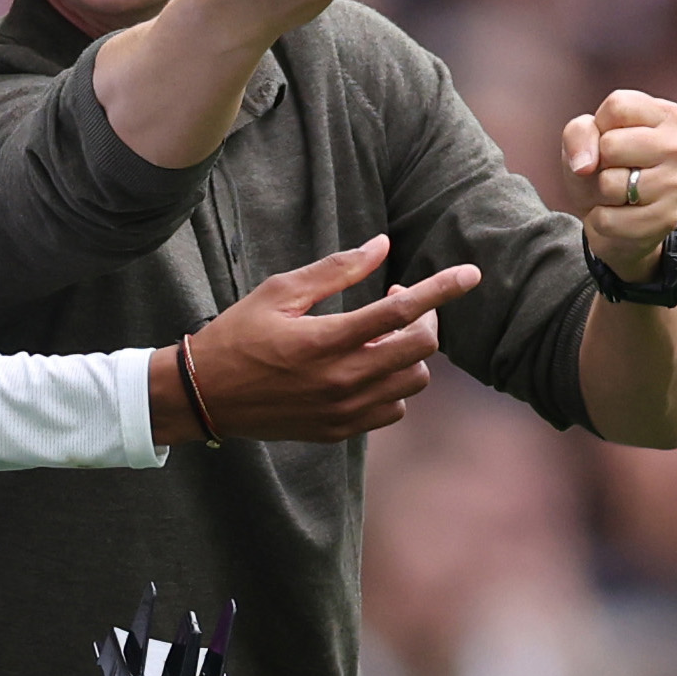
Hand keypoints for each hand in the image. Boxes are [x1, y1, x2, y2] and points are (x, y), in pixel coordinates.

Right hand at [166, 236, 482, 443]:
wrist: (206, 396)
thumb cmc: (238, 335)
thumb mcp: (279, 291)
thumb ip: (336, 270)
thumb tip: (382, 246)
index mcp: (325, 339)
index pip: (401, 311)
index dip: (441, 289)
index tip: (470, 274)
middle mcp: (341, 379)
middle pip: (419, 350)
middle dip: (426, 320)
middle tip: (405, 303)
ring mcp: (342, 410)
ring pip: (412, 381)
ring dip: (409, 353)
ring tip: (382, 336)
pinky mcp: (339, 430)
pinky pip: (393, 409)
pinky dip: (393, 385)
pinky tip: (369, 368)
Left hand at [560, 90, 676, 282]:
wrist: (617, 220)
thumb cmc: (603, 168)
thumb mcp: (585, 139)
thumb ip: (578, 133)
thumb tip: (585, 165)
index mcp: (668, 116)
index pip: (618, 106)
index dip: (600, 127)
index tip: (610, 140)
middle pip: (611, 145)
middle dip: (599, 162)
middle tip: (614, 171)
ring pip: (609, 184)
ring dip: (601, 193)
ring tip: (618, 193)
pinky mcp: (666, 219)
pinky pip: (608, 219)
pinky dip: (601, 221)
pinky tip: (620, 215)